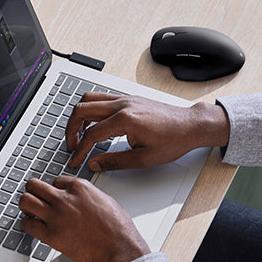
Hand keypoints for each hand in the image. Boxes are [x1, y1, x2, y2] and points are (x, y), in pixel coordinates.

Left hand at [19, 176, 149, 261]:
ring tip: (31, 212)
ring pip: (25, 201)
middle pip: (34, 185)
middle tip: (35, 198)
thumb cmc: (117, 227)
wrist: (119, 248)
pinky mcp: (51, 235)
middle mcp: (64, 198)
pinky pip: (27, 225)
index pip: (55, 180)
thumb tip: (78, 197)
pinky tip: (32, 226)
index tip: (54, 196)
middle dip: (33, 191)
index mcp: (79, 187)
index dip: (54, 189)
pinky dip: (26, 225)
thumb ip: (87, 195)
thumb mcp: (104, 199)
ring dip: (26, 206)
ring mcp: (56, 216)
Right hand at [65, 92, 229, 170]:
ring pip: (89, 99)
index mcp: (125, 120)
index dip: (80, 150)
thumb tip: (94, 164)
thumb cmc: (173, 140)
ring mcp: (125, 99)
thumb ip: (115, 162)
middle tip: (72, 145)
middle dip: (71, 129)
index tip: (76, 160)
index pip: (91, 134)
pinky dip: (91, 109)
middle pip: (82, 109)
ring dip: (79, 116)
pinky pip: (102, 98)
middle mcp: (122, 105)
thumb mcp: (144, 159)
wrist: (190, 125)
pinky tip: (94, 124)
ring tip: (79, 134)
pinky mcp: (129, 98)